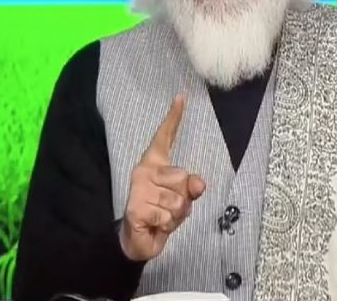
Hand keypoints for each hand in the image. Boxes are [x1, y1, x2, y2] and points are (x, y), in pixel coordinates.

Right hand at [119, 94, 206, 261]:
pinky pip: (167, 215)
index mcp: (155, 164)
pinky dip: (167, 225)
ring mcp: (139, 188)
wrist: (138, 239)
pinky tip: (155, 225)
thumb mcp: (181, 200)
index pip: (165, 138)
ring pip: (178, 200)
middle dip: (184, 199)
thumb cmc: (160, 213)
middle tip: (169, 208)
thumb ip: (190, 189)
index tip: (181, 97)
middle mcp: (144, 171)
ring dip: (176, 215)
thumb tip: (199, 183)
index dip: (173, 118)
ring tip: (162, 217)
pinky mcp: (136, 206)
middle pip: (183, 178)